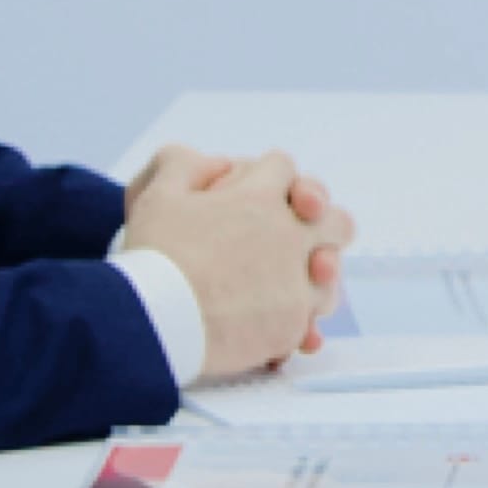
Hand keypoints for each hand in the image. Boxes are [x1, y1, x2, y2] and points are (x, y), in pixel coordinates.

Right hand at [131, 149, 350, 376]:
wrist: (154, 323)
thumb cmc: (154, 257)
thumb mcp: (158, 195)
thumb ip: (184, 165)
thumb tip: (211, 161)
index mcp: (259, 198)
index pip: (282, 168)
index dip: (266, 177)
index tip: (250, 194)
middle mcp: (289, 238)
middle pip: (333, 219)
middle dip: (317, 223)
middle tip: (289, 237)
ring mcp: (296, 285)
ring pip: (330, 274)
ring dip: (311, 276)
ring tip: (281, 287)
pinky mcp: (291, 326)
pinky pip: (311, 320)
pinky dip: (298, 322)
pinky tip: (275, 324)